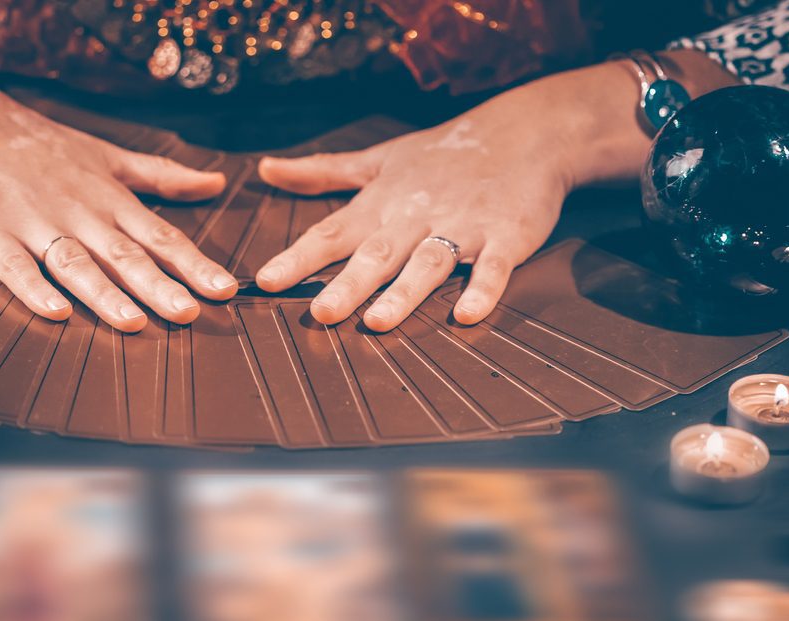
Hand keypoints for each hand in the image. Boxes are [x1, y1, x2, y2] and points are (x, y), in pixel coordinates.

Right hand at [0, 61, 237, 331]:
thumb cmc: (40, 146)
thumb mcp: (108, 157)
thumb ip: (162, 176)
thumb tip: (217, 183)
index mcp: (109, 199)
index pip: (160, 236)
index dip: (194, 264)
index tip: (225, 289)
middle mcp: (79, 213)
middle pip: (124, 255)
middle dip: (158, 286)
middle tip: (189, 314)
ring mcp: (34, 224)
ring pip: (75, 264)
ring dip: (104, 294)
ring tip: (133, 322)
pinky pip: (14, 266)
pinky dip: (33, 288)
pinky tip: (55, 312)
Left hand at [253, 55, 737, 330]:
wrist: (526, 132)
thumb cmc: (444, 154)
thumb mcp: (379, 159)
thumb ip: (322, 172)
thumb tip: (265, 169)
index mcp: (382, 204)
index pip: (331, 233)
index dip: (297, 258)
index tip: (263, 283)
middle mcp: (415, 217)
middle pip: (376, 254)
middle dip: (347, 284)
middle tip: (319, 315)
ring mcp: (462, 227)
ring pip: (428, 264)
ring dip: (405, 292)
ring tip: (379, 321)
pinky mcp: (506, 236)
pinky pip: (494, 267)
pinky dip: (483, 289)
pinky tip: (468, 315)